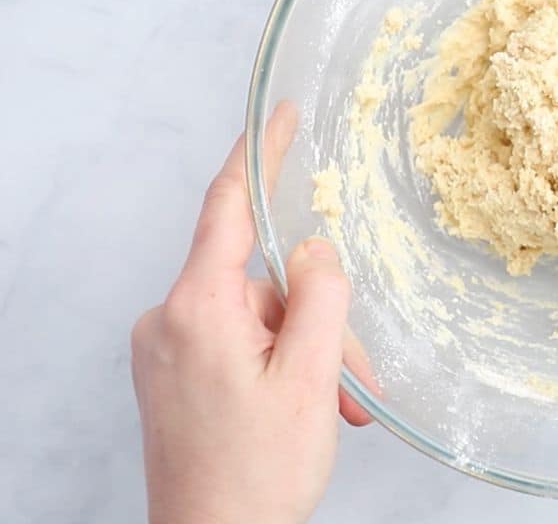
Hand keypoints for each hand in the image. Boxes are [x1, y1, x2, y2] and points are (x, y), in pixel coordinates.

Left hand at [131, 103, 372, 523]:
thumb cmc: (255, 477)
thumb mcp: (310, 379)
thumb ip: (319, 298)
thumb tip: (317, 248)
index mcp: (196, 310)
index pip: (227, 209)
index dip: (258, 155)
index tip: (279, 116)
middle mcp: (169, 319)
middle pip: (264, 282)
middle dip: (319, 319)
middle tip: (354, 378)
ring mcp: (168, 348)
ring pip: (260, 317)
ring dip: (309, 353)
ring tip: (338, 407)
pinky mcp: (173, 373)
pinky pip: (239, 342)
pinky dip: (281, 364)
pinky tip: (308, 406)